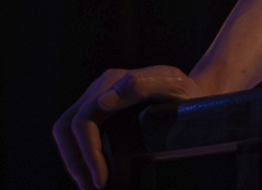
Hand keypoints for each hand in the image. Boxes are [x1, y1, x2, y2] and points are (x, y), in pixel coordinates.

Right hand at [52, 65, 202, 188]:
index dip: (87, 153)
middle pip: (66, 127)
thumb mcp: (171, 85)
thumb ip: (140, 85)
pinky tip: (90, 175)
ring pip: (65, 132)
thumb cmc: (186, 94)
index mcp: (113, 82)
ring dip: (73, 162)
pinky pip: (76, 135)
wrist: (195, 94)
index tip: (100, 180)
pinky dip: (78, 158)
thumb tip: (103, 103)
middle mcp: (100, 89)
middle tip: (91, 188)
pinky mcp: (100, 113)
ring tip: (88, 186)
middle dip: (74, 161)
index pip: (84, 120)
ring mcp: (98, 100)